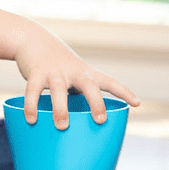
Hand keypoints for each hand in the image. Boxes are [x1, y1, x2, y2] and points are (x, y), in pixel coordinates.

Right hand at [14, 29, 139, 129]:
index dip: (124, 92)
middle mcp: (73, 72)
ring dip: (61, 108)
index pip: (109, 82)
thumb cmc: (58, 65)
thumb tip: (77, 130)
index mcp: (86, 74)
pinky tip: (31, 119)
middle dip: (96, 103)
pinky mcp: (36, 73)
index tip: (136, 103)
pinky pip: (33, 90)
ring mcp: (55, 72)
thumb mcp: (73, 75)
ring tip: (62, 125)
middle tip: (100, 120)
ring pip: (60, 90)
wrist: (33, 40)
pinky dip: (32, 105)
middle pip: (89, 86)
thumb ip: (78, 96)